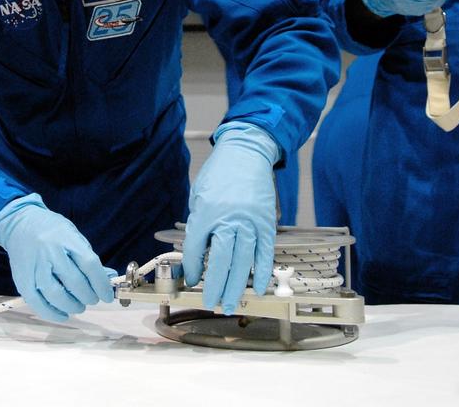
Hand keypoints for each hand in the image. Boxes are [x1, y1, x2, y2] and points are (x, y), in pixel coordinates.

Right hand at [0, 193, 115, 321]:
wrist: (19, 223)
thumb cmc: (52, 231)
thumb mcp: (74, 236)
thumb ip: (89, 258)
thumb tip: (109, 278)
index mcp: (66, 238)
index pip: (89, 264)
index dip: (101, 284)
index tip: (107, 296)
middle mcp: (49, 252)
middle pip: (74, 282)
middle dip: (88, 296)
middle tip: (92, 299)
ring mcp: (34, 266)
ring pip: (55, 295)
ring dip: (72, 306)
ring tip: (79, 306)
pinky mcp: (21, 279)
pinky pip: (36, 303)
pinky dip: (52, 314)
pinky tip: (63, 315)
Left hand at [183, 123, 278, 314]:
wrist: (246, 154)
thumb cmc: (219, 174)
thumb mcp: (199, 196)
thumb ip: (199, 224)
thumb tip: (198, 254)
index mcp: (206, 212)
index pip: (195, 248)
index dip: (192, 267)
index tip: (191, 279)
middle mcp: (228, 219)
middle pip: (220, 261)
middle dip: (214, 286)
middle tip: (211, 303)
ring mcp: (250, 222)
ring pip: (243, 262)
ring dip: (236, 287)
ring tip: (231, 304)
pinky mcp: (266, 223)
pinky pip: (265, 253)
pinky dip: (262, 272)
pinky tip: (258, 287)